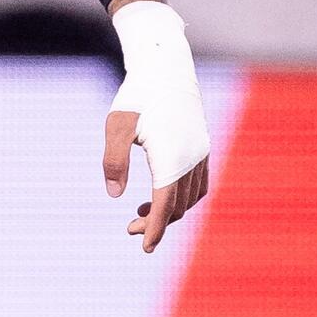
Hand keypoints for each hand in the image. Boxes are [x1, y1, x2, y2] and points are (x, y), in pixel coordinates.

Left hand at [104, 0, 209, 252]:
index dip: (156, 229)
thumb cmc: (136, 96)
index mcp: (172, 156)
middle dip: (157, 223)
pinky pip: (199, 183)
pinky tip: (161, 195)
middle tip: (128, 229)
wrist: (166, 67)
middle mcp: (193, 158)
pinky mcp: (203, 146)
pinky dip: (183, 197)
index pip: (166, 204)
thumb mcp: (117, 126)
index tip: (144, 249)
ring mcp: (201, 152)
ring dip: (170, 211)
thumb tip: (114, 196)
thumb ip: (114, 162)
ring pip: (191, 196)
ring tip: (141, 214)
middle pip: (179, 204)